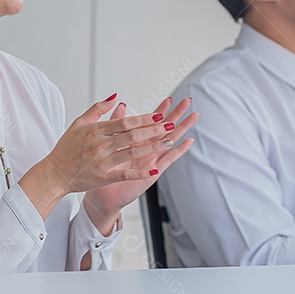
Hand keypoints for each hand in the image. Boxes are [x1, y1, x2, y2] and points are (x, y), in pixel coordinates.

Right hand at [19, 94, 185, 219]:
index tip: (158, 115)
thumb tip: (115, 97)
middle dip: (153, 130)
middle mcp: (99, 145)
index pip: (124, 122)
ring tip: (168, 142)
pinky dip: (140, 172)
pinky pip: (125, 174)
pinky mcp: (103, 177)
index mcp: (95, 130)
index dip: (142, 119)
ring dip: (152, 148)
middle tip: (170, 125)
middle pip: (131, 136)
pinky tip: (154, 169)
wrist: (54, 173)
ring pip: (131, 153)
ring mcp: (102, 162)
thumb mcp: (78, 124)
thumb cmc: (66, 148)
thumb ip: (97, 109)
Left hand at [82, 97, 196, 231]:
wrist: (101, 194)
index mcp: (135, 142)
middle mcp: (146, 151)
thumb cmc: (102, 171)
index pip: (150, 123)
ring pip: (169, 141)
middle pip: (164, 129)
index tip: (169, 98)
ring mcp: (150, 161)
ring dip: (182, 129)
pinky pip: (166, 160)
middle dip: (176, 115)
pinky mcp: (151, 173)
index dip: (160, 111)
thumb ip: (114, 124)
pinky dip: (178, 151)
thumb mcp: (108, 143)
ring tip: (193, 117)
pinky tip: (188, 141)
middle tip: (188, 101)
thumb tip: (120, 104)